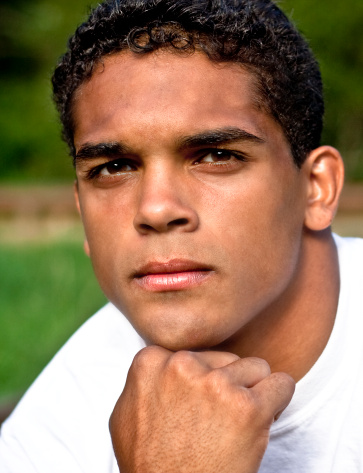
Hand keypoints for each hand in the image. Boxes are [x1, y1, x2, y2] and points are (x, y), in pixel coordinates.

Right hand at [109, 346, 294, 472]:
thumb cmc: (150, 464)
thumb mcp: (127, 414)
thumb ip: (147, 380)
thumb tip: (160, 363)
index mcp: (151, 362)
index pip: (194, 354)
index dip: (202, 379)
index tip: (201, 403)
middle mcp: (182, 367)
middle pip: (225, 359)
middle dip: (228, 383)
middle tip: (220, 416)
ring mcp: (216, 385)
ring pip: (256, 367)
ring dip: (253, 391)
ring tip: (240, 419)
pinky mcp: (248, 408)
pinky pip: (282, 384)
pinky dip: (279, 398)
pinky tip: (267, 415)